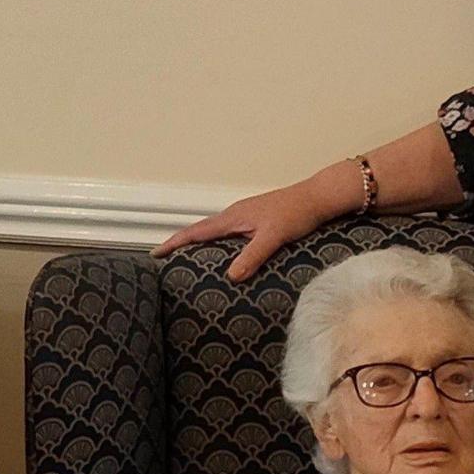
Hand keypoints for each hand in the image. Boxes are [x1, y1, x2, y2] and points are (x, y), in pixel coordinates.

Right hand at [154, 170, 351, 282]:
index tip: (155, 253)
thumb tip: (231, 276)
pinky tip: (221, 251)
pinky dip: (214, 240)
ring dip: (197, 240)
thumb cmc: (297, 213)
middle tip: (163, 256)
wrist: (318, 197)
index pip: (196, 232)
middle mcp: (235, 214)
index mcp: (233, 217)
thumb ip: (253, 255)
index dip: (175, 243)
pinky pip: (226, 231)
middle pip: (200, 229)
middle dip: (180, 242)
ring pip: (213, 229)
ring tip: (185, 256)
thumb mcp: (274, 236)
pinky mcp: (255, 219)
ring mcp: (245, 215)